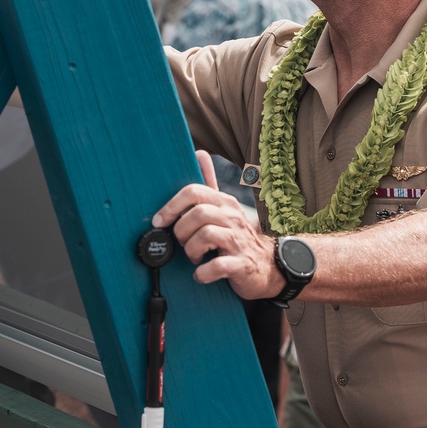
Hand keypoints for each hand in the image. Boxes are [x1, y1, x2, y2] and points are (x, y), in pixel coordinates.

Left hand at [153, 150, 282, 299]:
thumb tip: (200, 153)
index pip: (194, 191)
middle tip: (183, 243)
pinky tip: (201, 274)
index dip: (171, 206)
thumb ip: (209, 184)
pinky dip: (203, 272)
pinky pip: (217, 266)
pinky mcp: (242, 265)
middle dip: (182, 231)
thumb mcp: (224, 209)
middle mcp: (233, 218)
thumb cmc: (238, 237)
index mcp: (225, 203)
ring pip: (206, 235)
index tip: (159, 220)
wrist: (267, 267)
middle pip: (198, 213)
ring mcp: (239, 241)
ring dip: (191, 251)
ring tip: (195, 258)